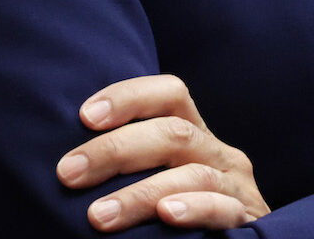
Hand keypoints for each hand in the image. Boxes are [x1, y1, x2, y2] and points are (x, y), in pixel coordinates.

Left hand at [56, 74, 269, 231]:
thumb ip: (130, 169)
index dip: (130, 97)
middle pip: (173, 132)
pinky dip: (194, 208)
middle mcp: (216, 153)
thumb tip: (67, 167)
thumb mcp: (158, 180)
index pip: (170, 95)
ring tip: (98, 215)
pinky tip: (166, 215)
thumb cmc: (176, 217)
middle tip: (69, 173)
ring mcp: (235, 185)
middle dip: (116, 150)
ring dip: (140, 194)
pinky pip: (222, 208)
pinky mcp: (246, 218)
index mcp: (194, 136)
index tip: (85, 116)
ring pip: (192, 174)